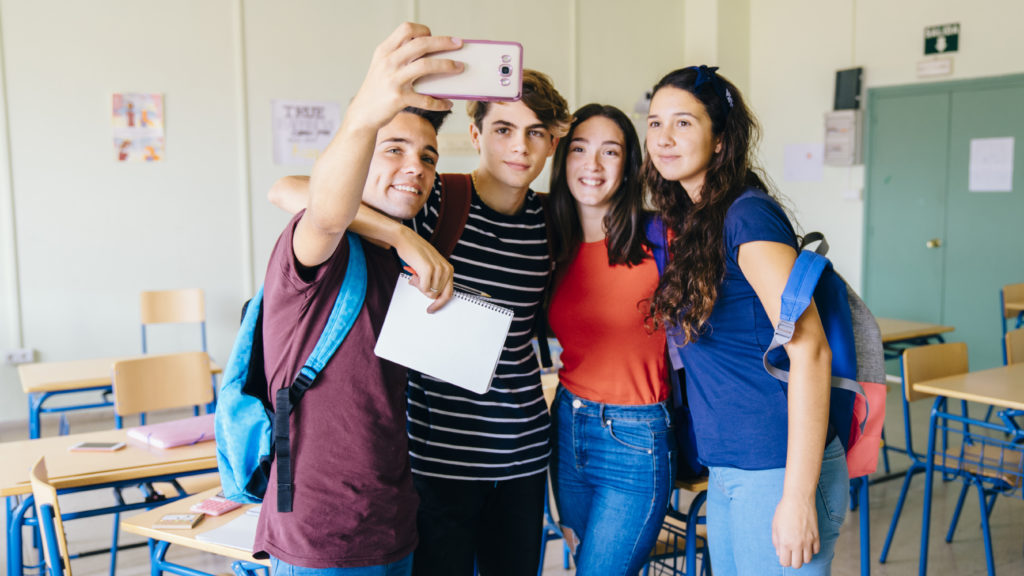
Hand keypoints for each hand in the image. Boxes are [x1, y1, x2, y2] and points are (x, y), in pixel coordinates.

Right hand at [348, 22, 462, 129]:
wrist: (363, 114)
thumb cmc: (377, 89)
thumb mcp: (382, 66)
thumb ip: (400, 55)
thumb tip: (431, 51)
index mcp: (384, 51)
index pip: (406, 29)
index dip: (423, 30)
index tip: (434, 36)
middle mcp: (388, 62)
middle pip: (421, 44)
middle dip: (444, 42)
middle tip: (458, 44)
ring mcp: (393, 80)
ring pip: (426, 66)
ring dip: (447, 65)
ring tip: (459, 68)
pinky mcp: (399, 99)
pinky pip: (426, 99)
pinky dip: (439, 102)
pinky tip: (447, 103)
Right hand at [395, 227, 453, 312]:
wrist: (406, 239)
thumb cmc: (416, 252)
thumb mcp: (431, 266)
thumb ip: (434, 280)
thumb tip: (432, 296)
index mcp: (448, 269)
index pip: (449, 293)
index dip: (439, 303)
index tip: (432, 309)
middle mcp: (446, 269)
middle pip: (438, 295)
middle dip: (425, 292)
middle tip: (417, 282)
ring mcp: (438, 270)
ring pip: (430, 293)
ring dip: (420, 287)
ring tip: (415, 275)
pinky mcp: (428, 270)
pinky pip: (424, 289)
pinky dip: (417, 285)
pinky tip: (414, 275)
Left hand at [771, 492, 819, 568]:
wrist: (798, 499)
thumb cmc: (784, 510)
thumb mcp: (775, 525)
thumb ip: (776, 541)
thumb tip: (779, 553)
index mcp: (785, 542)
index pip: (785, 562)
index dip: (784, 560)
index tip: (784, 554)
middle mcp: (797, 544)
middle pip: (797, 565)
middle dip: (793, 561)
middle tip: (792, 553)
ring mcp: (808, 541)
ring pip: (807, 560)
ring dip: (803, 556)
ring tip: (799, 547)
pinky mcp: (816, 536)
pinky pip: (816, 551)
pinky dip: (811, 550)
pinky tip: (807, 543)